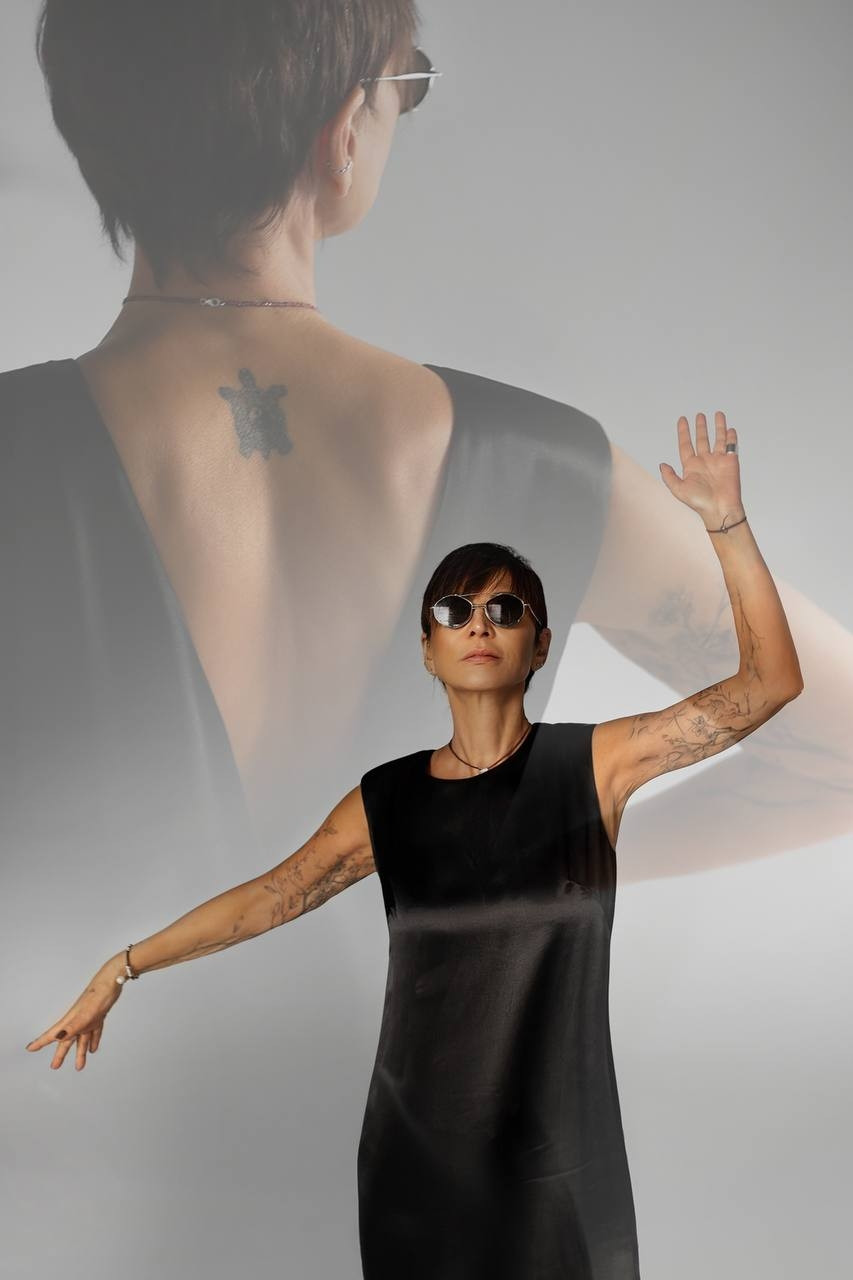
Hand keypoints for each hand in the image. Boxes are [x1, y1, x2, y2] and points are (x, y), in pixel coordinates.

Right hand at [25, 955, 126, 1070]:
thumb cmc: (97, 996)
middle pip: (67, 1040)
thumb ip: (72, 1027)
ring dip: (80, 1053)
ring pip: (81, 1039)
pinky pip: (94, 1032)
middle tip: (55, 1066)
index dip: (41, 1042)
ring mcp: (88, 1018)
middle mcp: (77, 1020)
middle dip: (60, 1054)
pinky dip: (93, 1041)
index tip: (30, 1048)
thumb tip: (58, 1037)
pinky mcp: (98, 1016)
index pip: (53, 1034)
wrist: (112, 981)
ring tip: (79, 1066)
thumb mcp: (85, 1015)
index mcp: (70, 1020)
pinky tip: (94, 1049)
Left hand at [659, 412, 743, 528]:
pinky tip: (729, 428)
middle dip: (700, 427)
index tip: (682, 420)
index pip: (685, 444)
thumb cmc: (699, 502)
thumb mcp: (678, 490)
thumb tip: (662, 465)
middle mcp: (704, 461)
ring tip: (718, 414)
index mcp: (691, 466)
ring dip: (717, 427)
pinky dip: (731, 437)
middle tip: (699, 415)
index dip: (683, 432)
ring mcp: (718, 460)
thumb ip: (669, 476)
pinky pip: (731, 446)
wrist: (720, 508)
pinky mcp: (730, 462)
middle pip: (701, 439)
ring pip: (718, 439)